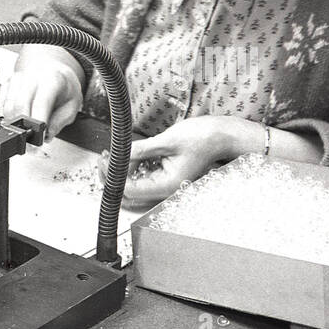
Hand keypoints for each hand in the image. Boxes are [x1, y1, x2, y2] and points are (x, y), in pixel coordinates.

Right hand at [0, 50, 83, 138]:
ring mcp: (17, 79)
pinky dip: (7, 117)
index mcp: (52, 79)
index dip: (38, 124)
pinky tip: (19, 120)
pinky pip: (1, 106)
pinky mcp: (6, 84)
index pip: (40, 103)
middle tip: (30, 143)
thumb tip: (47, 135)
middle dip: (23, 128)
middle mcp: (32, 76)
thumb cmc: (63, 87)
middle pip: (19, 106)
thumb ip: (60, 121)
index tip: (39, 139)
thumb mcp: (72, 105)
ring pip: (7, 107)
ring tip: (26, 130)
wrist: (53, 70)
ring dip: (14, 124)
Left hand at [107, 116, 244, 206]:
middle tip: (105, 159)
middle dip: (114, 176)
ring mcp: (166, 184)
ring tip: (116, 153)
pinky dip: (134, 166)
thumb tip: (118, 156)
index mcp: (168, 185)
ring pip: (135, 184)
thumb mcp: (166, 141)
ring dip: (123, 170)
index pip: (130, 190)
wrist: (223, 135)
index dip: (113, 176)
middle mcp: (166, 189)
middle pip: (130, 192)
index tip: (105, 161)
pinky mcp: (166, 176)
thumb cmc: (204, 138)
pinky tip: (130, 154)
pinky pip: (144, 176)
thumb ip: (140, 150)